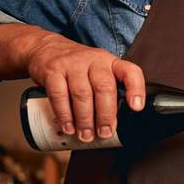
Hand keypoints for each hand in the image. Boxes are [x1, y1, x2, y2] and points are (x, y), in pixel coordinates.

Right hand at [24, 30, 144, 141]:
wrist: (46, 48)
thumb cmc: (79, 67)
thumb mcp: (100, 72)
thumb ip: (111, 92)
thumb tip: (116, 125)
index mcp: (111, 63)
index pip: (130, 72)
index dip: (136, 89)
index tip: (136, 107)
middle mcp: (94, 61)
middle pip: (104, 87)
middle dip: (106, 115)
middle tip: (105, 133)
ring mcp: (72, 64)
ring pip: (82, 93)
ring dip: (85, 119)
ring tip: (87, 135)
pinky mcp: (52, 70)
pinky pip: (59, 94)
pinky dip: (64, 114)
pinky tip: (69, 126)